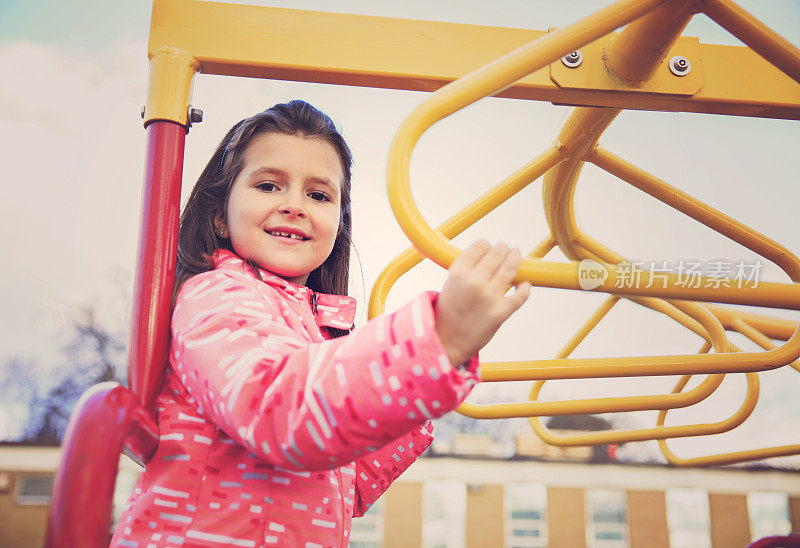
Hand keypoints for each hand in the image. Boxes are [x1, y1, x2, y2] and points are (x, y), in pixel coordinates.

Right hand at [434, 240, 531, 365]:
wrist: (446, 341)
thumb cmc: (448, 311)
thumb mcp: (450, 284)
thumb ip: (466, 269)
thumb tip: (489, 253)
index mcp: (458, 273)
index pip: (480, 246)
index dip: (486, 245)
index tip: (488, 247)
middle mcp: (475, 282)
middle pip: (497, 253)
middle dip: (502, 249)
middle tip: (505, 249)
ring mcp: (490, 297)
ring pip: (511, 268)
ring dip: (515, 258)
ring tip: (516, 255)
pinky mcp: (501, 312)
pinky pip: (521, 295)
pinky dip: (525, 287)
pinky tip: (524, 284)